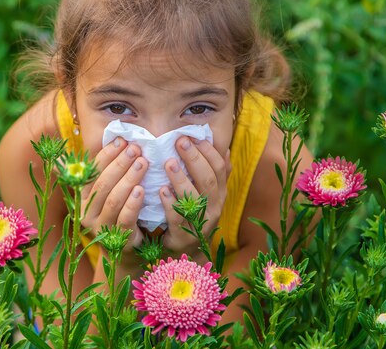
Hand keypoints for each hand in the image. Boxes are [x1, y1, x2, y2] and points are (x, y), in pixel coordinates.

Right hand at [80, 138, 147, 253]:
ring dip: (128, 179)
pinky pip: (124, 219)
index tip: (122, 140)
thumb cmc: (120, 213)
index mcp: (82, 197)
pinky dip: (132, 203)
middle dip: (120, 164)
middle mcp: (86, 212)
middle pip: (102, 184)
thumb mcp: (109, 193)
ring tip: (143, 163)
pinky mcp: (117, 241)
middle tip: (137, 149)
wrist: (127, 251)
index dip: (107, 154)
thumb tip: (84, 146)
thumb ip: (103, 172)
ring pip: (113, 199)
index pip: (92, 171)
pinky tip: (141, 190)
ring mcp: (100, 228)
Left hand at [159, 136, 230, 258]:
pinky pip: (177, 218)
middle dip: (194, 158)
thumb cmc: (194, 212)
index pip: (220, 168)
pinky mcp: (184, 236)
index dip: (208, 151)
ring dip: (181, 178)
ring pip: (194, 198)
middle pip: (208, 180)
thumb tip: (225, 149)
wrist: (186, 248)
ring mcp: (201, 223)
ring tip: (168, 162)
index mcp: (220, 193)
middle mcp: (215, 207)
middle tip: (179, 142)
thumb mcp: (208, 194)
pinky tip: (161, 190)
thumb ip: (215, 173)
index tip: (193, 136)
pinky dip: (170, 203)